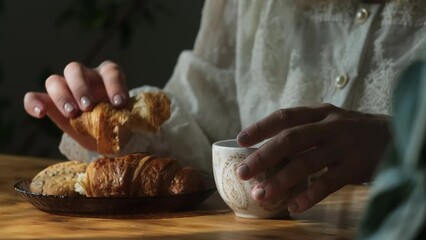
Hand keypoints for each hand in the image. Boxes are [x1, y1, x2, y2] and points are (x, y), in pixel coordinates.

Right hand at [23, 60, 128, 150]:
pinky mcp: (50, 103)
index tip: (119, 104)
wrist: (107, 135)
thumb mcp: (125, 121)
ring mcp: (65, 88)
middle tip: (88, 107)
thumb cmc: (119, 124)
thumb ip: (125, 119)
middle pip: (75, 69)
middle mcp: (86, 77)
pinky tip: (40, 114)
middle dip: (81, 88)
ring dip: (61, 96)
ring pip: (54, 80)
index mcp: (107, 77)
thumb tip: (127, 122)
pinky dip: (34, 103)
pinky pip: (35, 97)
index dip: (114, 85)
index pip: (110, 72)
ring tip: (72, 114)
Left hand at [236, 103, 389, 213]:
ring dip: (280, 180)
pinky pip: (327, 184)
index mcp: (320, 112)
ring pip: (306, 163)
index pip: (285, 116)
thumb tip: (268, 149)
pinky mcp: (356, 166)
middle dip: (263, 157)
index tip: (240, 140)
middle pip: (290, 139)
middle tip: (243, 173)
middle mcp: (330, 126)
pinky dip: (309, 196)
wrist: (396, 136)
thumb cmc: (353, 131)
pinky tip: (293, 206)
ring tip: (261, 194)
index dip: (261, 127)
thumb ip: (305, 130)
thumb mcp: (330, 121)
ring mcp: (344, 146)